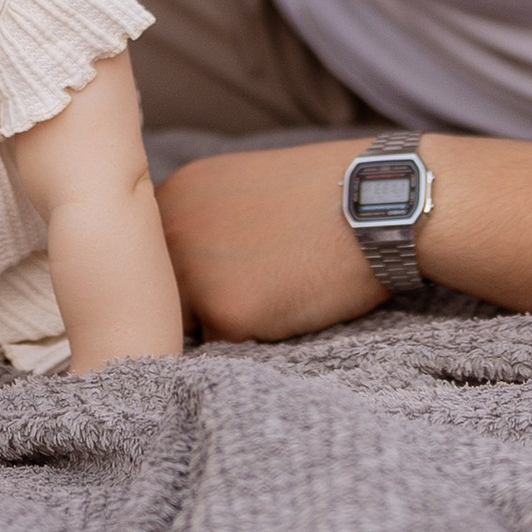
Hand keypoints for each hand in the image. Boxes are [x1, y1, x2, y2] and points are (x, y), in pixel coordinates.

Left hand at [157, 140, 388, 342]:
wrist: (379, 200)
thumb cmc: (324, 192)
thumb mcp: (241, 185)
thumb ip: (200, 219)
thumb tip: (177, 268)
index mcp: (173, 193)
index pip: (152, 255)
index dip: (185, 271)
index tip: (223, 270)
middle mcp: (169, 230)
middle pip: (162, 293)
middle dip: (196, 300)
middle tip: (252, 283)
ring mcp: (193, 272)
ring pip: (188, 324)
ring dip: (222, 320)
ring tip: (273, 288)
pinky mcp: (224, 313)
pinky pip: (226, 347)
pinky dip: (255, 337)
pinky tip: (289, 302)